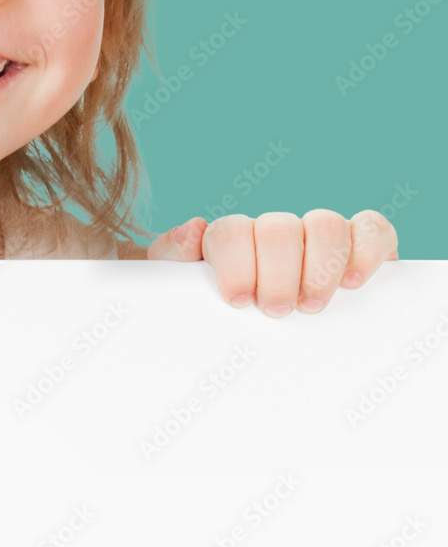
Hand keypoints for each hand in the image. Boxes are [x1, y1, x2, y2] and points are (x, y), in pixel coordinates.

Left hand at [145, 210, 398, 316]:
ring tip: (311, 306)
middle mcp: (274, 230)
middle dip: (278, 274)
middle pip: (279, 228)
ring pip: (325, 224)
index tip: (239, 300)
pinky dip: (367, 250)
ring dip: (320, 267)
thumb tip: (193, 229)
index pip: (231, 232)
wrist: (234, 322)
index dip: (236, 262)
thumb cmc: (212, 310)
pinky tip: (354, 282)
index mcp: (230, 238)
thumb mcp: (181, 288)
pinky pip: (372, 229)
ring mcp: (317, 235)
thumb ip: (173, 256)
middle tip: (277, 311)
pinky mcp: (360, 245)